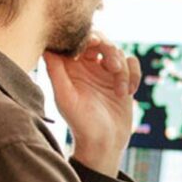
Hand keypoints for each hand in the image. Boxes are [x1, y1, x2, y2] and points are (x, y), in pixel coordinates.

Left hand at [44, 32, 140, 176]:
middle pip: (101, 40)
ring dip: (123, 69)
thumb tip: (47, 46)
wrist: (104, 144)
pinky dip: (134, 75)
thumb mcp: (65, 97)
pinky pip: (132, 63)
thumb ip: (56, 71)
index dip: (87, 37)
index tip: (92, 48)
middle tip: (112, 66)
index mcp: (71, 67)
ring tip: (120, 90)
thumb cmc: (81, 123)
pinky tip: (128, 92)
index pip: (78, 39)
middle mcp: (88, 66)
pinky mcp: (123, 79)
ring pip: (119, 52)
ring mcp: (107, 72)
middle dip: (109, 50)